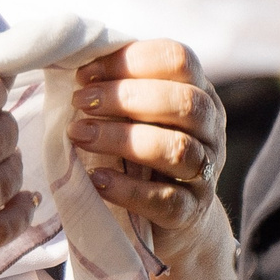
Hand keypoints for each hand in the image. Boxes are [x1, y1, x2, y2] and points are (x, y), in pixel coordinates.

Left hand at [68, 40, 225, 253]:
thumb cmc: (139, 152)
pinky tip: (98, 180)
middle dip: (126, 97)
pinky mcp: (191, 213)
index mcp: (199, 92)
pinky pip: (167, 200)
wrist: (168, 221)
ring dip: (122, 139)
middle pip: (184, 101)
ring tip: (79, 136)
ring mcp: (205, 172)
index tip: (84, 74)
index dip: (130, 61)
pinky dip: (129, 189)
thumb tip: (68, 58)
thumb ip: (118, 86)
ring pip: (176, 148)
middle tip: (80, 102)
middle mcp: (210, 130)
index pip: (178, 60)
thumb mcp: (135, 114)